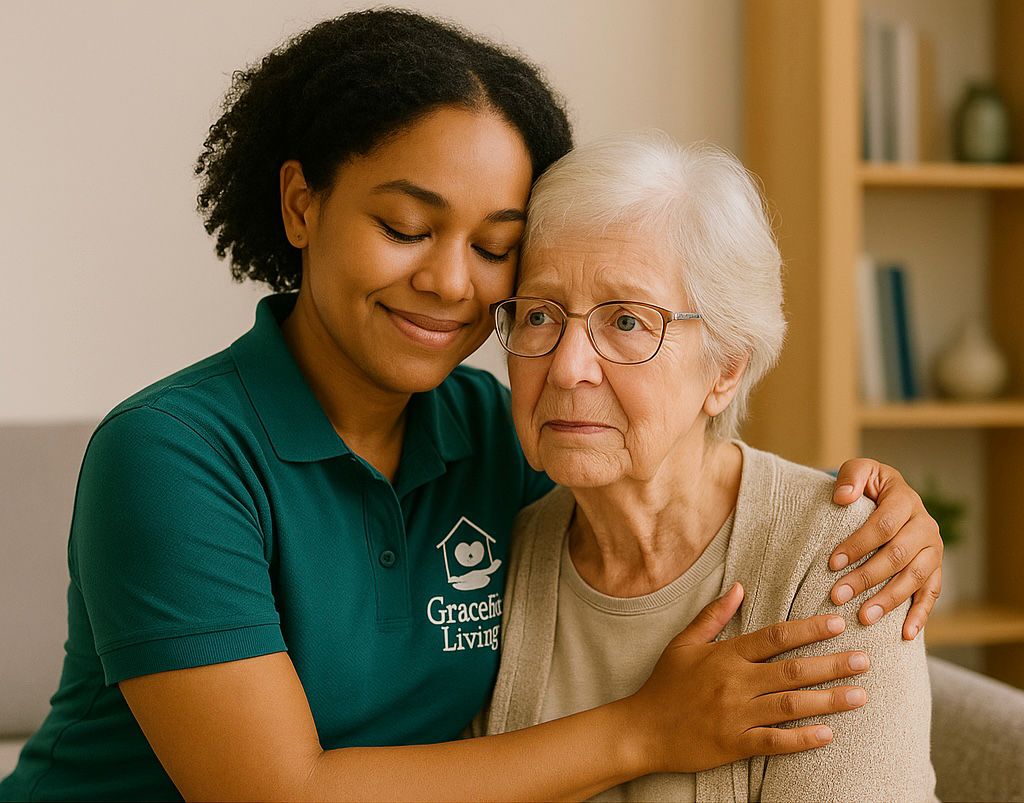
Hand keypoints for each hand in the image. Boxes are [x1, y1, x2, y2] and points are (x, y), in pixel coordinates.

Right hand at [628, 583, 869, 774]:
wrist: (642, 730)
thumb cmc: (664, 685)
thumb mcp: (683, 643)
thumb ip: (713, 615)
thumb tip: (739, 587)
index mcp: (725, 655)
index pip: (774, 637)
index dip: (808, 629)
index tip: (838, 623)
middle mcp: (734, 682)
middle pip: (791, 670)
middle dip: (831, 664)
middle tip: (864, 660)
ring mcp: (735, 715)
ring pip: (789, 705)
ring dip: (828, 700)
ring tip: (859, 695)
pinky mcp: (733, 744)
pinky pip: (774, 741)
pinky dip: (802, 738)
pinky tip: (828, 734)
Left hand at [829, 459, 942, 639]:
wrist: (889, 495)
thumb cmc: (868, 485)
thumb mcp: (860, 470)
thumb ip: (851, 477)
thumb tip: (842, 497)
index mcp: (905, 500)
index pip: (884, 525)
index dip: (858, 544)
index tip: (832, 563)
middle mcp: (925, 525)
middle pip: (898, 555)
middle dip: (866, 577)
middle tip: (838, 596)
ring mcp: (933, 550)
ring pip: (915, 578)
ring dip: (889, 600)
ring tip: (863, 617)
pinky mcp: (934, 569)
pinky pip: (931, 594)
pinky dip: (920, 615)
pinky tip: (905, 634)